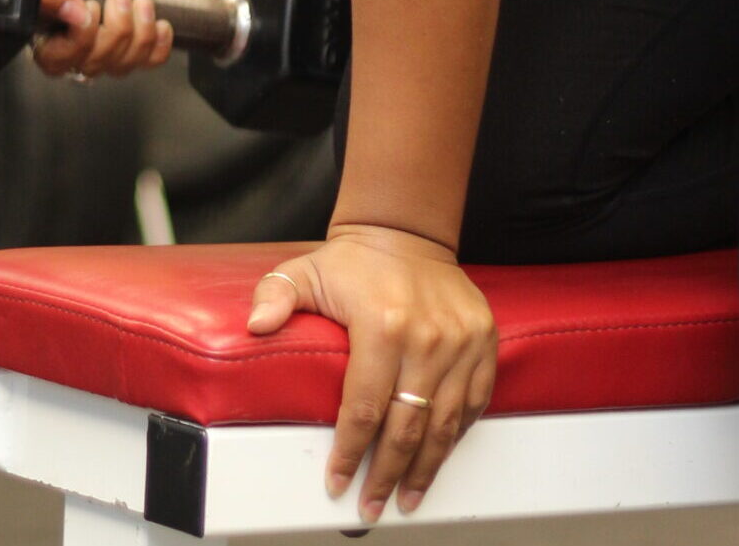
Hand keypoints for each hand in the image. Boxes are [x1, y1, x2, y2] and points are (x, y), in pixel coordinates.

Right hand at [31, 0, 179, 79]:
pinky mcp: (139, 30)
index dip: (75, 45)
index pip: (52, 59)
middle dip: (113, 34)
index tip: (91, 11)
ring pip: (120, 67)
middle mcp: (74, 27)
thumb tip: (71, 19)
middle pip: (89, 66)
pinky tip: (159, 20)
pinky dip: (157, 46)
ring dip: (138, 34)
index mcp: (47, 10)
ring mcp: (108, 31)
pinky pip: (146, 62)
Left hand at [248, 223, 495, 525]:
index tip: (338, 481)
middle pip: (406, 427)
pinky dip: (455, 436)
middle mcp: (427, 336)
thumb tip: (255, 326)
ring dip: (425, 469)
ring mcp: (461, 341)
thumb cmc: (353, 262)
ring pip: (444, 424)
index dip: (350, 451)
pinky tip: (438, 457)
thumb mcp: (304, 271)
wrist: (405, 233)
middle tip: (370, 506)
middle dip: (387, 475)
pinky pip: (473, 403)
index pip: (364, 406)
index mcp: (381, 322)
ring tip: (406, 498)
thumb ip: (275, 296)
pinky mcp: (483, 341)